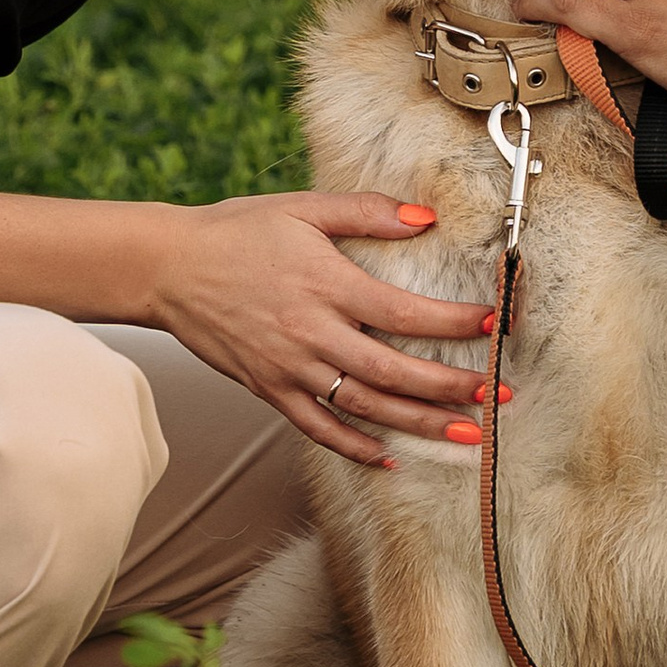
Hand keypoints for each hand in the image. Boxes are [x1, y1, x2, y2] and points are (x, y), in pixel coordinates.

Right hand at [150, 193, 491, 466]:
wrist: (167, 268)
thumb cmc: (237, 232)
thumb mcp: (303, 207)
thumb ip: (366, 211)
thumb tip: (425, 217)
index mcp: (328, 285)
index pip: (406, 314)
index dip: (454, 325)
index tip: (492, 328)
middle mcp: (313, 334)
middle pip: (396, 372)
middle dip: (453, 388)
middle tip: (499, 396)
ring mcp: (290, 368)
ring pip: (367, 407)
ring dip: (420, 425)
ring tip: (467, 438)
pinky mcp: (269, 390)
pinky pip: (319, 428)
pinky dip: (355, 447)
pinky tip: (390, 458)